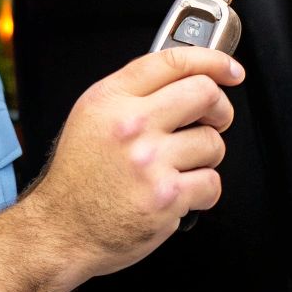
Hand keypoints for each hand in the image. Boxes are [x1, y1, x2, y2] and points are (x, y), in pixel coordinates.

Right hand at [22, 47, 242, 275]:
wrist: (61, 231)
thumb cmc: (77, 180)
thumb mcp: (90, 119)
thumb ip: (132, 95)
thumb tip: (184, 81)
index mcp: (110, 100)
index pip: (173, 61)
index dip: (213, 60)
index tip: (230, 70)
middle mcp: (130, 125)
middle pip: (205, 94)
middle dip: (220, 109)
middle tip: (214, 120)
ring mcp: (150, 162)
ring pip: (213, 143)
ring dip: (206, 157)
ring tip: (181, 167)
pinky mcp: (166, 197)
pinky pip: (212, 183)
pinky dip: (202, 191)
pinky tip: (179, 193)